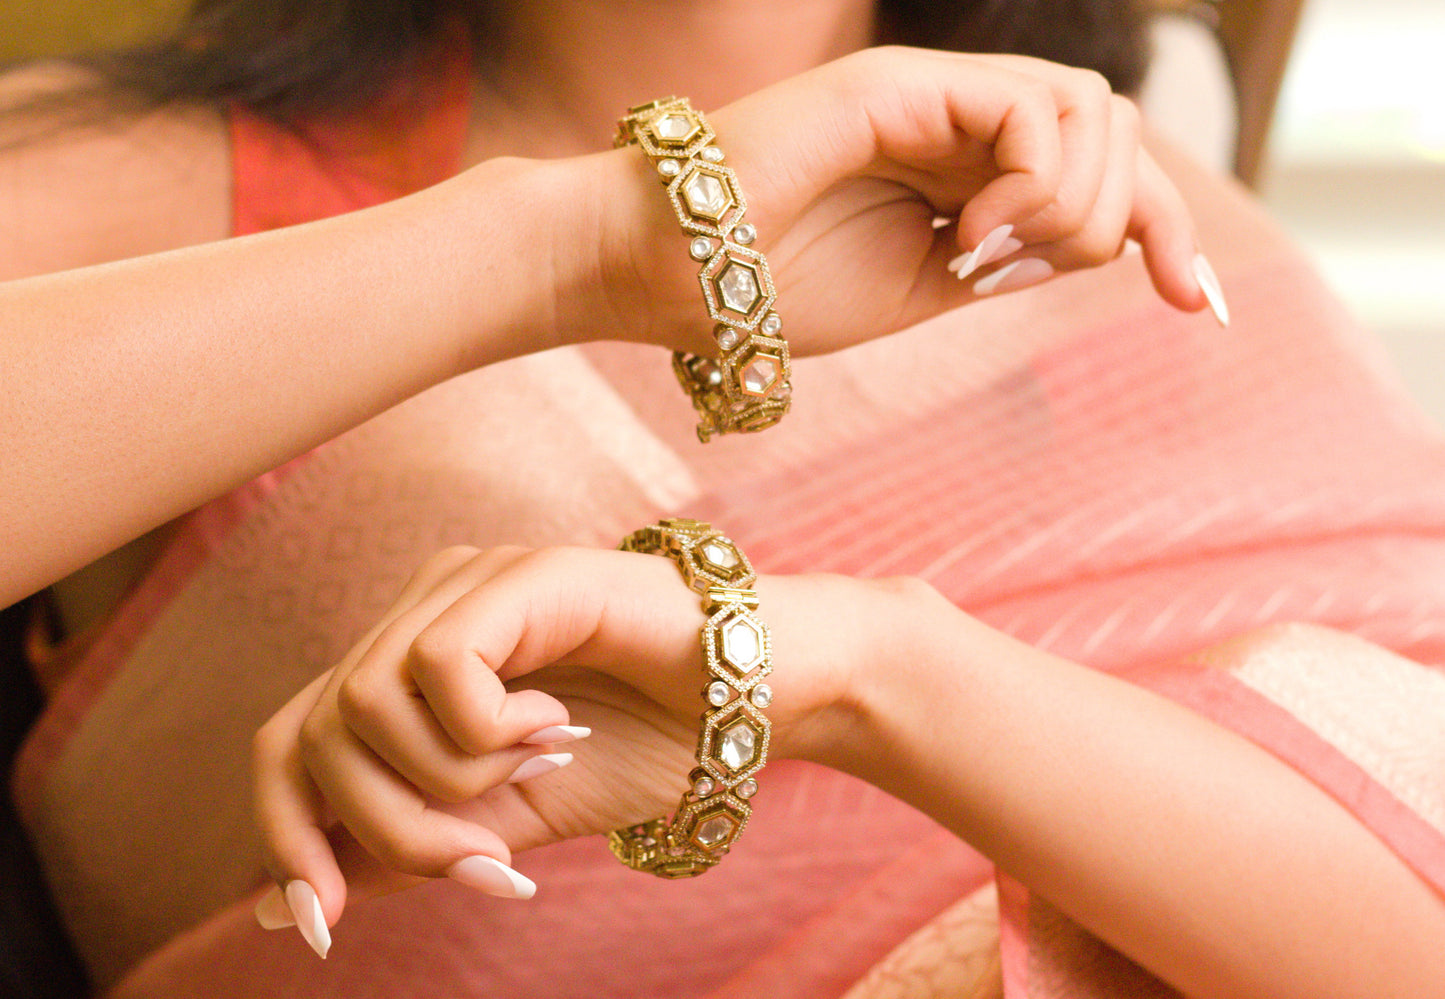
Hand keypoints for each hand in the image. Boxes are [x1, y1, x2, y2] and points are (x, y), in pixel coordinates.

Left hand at [251, 544, 874, 942]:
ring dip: (449, 782)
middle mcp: (422, 610)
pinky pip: (440, 667)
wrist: (756, 704)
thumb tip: (287, 906)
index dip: (288, 834)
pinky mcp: (519, 574)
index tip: (323, 923)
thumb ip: (407, 846)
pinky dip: (489, 731)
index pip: (291, 741)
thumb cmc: (643, 748)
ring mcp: (467, 584)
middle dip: (387, 830)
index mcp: (411, 663)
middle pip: (314, 734)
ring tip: (542, 773)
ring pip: (363, 706)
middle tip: (489, 865)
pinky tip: (559, 728)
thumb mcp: (505, 818)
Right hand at [589, 46, 1210, 356]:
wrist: (668, 276)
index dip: (1167, 233)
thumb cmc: (770, 290)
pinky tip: (968, 236)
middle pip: (1121, 133)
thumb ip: (1004, 262)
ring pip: (1093, 110)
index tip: (1201, 307)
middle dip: (1134, 220)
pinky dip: (1029, 183)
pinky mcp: (900, 84)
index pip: (1105, 174)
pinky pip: (1030, 109)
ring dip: (1072, 202)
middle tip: (1021, 277)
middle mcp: (961, 122)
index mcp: (965, 171)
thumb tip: (1091, 246)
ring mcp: (933, 96)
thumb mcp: (920, 291)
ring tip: (982, 256)